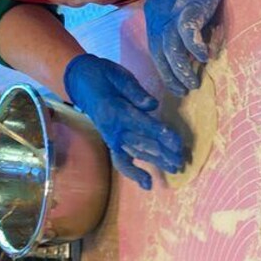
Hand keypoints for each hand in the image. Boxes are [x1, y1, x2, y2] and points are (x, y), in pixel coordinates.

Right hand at [63, 54, 183, 189]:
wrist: (80, 82)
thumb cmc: (102, 75)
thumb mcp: (117, 74)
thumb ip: (134, 90)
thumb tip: (152, 105)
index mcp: (117, 110)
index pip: (143, 125)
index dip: (162, 134)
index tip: (177, 143)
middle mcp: (114, 128)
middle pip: (143, 143)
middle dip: (164, 153)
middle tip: (181, 162)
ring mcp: (113, 137)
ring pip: (137, 154)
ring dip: (157, 163)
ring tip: (174, 169)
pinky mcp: (113, 142)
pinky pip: (122, 162)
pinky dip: (134, 174)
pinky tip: (148, 185)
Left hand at [144, 0, 224, 95]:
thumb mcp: (180, 3)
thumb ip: (182, 25)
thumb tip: (193, 49)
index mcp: (156, 16)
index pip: (156, 51)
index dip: (165, 71)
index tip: (176, 87)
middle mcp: (160, 16)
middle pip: (161, 53)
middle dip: (171, 76)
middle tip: (185, 92)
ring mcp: (174, 10)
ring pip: (171, 47)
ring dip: (182, 69)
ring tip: (193, 83)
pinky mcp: (191, 4)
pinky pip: (188, 30)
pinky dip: (194, 45)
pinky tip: (204, 57)